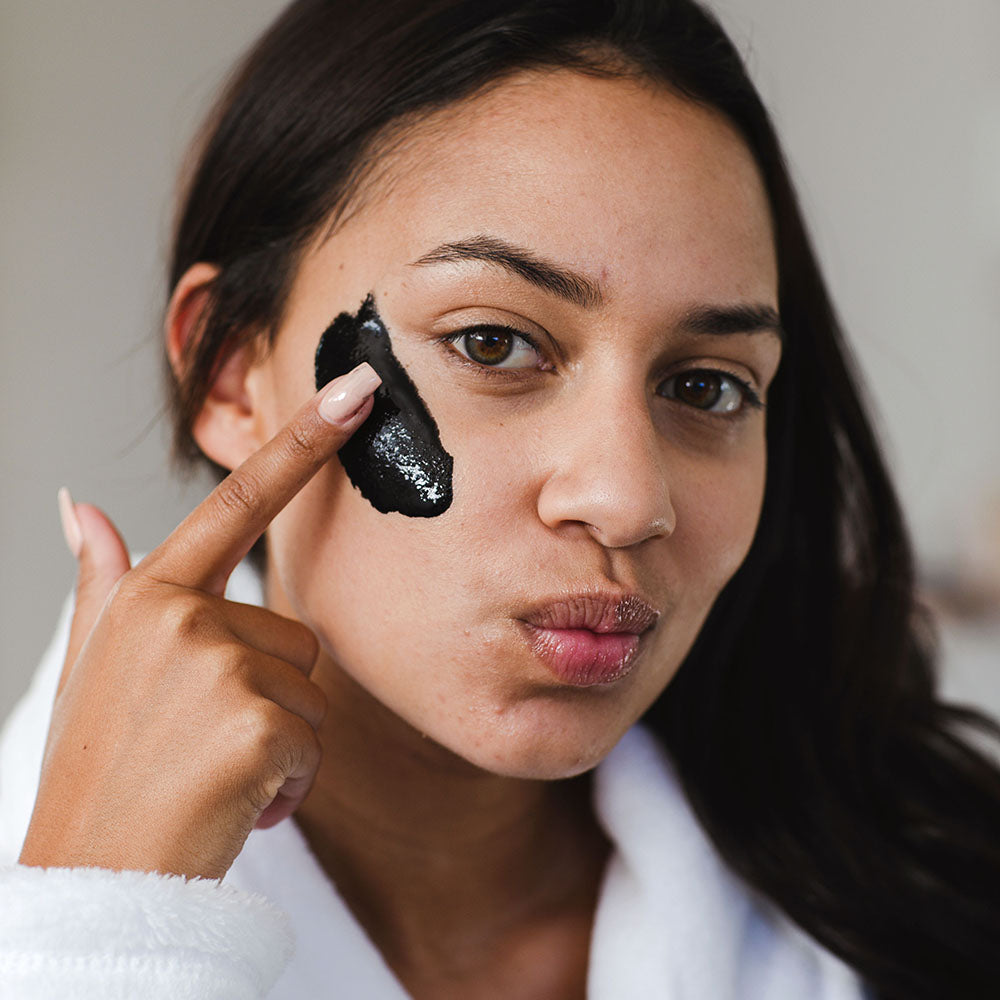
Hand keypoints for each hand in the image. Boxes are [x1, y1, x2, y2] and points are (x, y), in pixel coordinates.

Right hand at [19, 361, 381, 879]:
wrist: (93, 878)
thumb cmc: (100, 771)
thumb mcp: (94, 667)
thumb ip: (100, 581)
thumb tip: (79, 506)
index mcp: (149, 595)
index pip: (240, 502)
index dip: (303, 442)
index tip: (360, 391)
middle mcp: (178, 615)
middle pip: (296, 633)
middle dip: (271, 695)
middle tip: (205, 744)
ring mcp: (214, 667)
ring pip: (311, 688)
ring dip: (280, 741)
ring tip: (215, 773)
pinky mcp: (253, 722)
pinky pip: (314, 742)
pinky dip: (288, 785)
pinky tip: (234, 804)